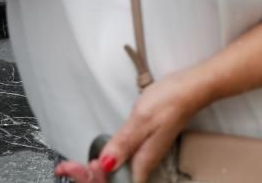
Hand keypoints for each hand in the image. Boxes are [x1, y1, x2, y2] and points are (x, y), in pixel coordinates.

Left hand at [57, 68, 209, 182]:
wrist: (193, 88)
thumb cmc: (171, 99)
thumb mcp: (142, 118)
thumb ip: (124, 143)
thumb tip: (105, 165)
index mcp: (143, 159)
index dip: (90, 180)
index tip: (72, 167)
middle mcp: (144, 162)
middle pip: (113, 182)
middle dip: (88, 179)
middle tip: (68, 168)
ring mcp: (144, 155)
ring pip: (116, 175)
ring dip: (93, 175)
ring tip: (73, 167)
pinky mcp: (144, 148)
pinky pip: (121, 165)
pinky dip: (103, 165)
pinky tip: (95, 159)